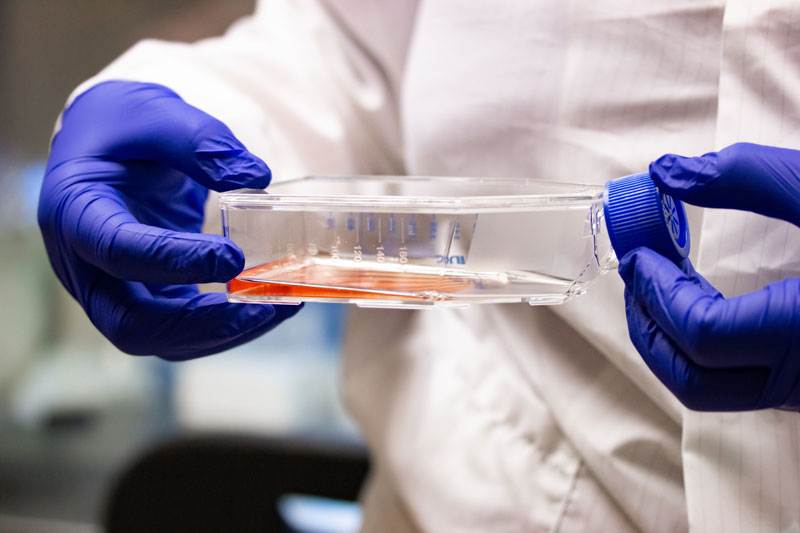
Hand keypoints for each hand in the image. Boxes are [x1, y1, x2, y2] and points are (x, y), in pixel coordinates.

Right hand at [39, 81, 300, 359]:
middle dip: (200, 324)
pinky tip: (266, 305)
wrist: (108, 140)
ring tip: (278, 307)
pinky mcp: (142, 296)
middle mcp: (83, 264)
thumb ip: (202, 142)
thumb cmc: (125, 125)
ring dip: (221, 332)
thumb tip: (257, 176)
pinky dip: (223, 324)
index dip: (173, 260)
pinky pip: (179, 328)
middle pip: (129, 323)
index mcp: (75, 211)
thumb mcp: (158, 114)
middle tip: (263, 307)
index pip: (115, 250)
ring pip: (158, 338)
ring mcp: (111, 288)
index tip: (233, 256)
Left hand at [619, 143, 799, 410]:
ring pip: (709, 392)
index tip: (639, 253)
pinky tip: (695, 304)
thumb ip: (745, 177)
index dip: (657, 294)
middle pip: (691, 379)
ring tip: (654, 286)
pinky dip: (698, 349)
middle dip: (647, 326)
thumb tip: (665, 170)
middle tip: (635, 274)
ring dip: (666, 342)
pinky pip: (735, 384)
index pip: (704, 334)